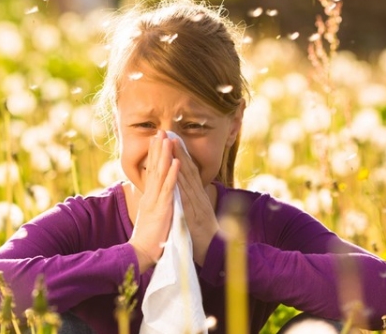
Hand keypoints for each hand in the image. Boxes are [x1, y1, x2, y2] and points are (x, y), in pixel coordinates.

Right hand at [128, 131, 179, 271]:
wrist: (141, 253)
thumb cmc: (148, 238)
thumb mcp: (150, 216)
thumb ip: (152, 203)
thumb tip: (154, 195)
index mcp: (149, 196)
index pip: (151, 171)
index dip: (154, 155)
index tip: (157, 140)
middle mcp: (150, 195)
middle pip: (154, 167)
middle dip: (158, 149)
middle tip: (160, 131)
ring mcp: (156, 200)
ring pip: (161, 173)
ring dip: (165, 155)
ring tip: (168, 139)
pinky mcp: (162, 208)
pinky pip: (169, 188)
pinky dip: (173, 174)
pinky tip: (176, 162)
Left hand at [172, 139, 219, 265]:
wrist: (215, 253)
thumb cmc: (204, 235)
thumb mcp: (198, 214)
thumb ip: (193, 201)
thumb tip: (188, 191)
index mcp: (198, 196)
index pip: (188, 171)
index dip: (181, 155)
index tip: (173, 139)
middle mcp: (198, 196)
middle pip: (188, 169)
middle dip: (179, 150)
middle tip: (170, 133)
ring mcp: (197, 204)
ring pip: (187, 178)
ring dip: (179, 160)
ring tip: (171, 144)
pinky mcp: (193, 214)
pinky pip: (186, 196)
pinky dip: (181, 182)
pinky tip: (175, 171)